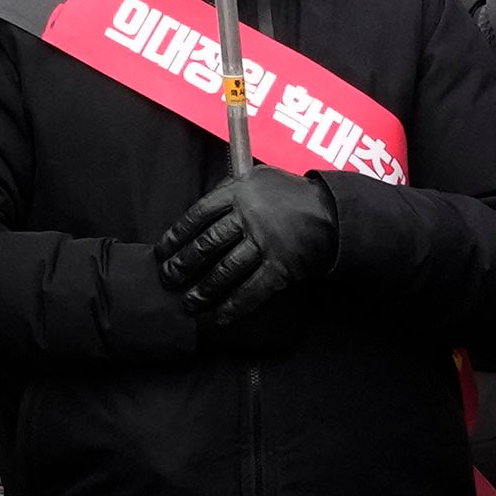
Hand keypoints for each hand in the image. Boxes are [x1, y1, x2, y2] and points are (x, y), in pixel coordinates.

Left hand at [154, 161, 331, 331]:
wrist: (332, 211)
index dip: (176, 235)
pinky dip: (233, 306)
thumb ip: (231, 189)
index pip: (197, 214)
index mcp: (238, 191)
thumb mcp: (260, 178)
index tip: (163, 251)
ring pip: (226, 270)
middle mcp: (248, 216)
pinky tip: (218, 316)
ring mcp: (264, 241)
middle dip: (183, 265)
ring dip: (204, 289)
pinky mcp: (280, 266)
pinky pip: (252, 290)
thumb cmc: (292, 194)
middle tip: (168, 279)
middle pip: (207, 243)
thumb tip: (202, 209)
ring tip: (188, 303)